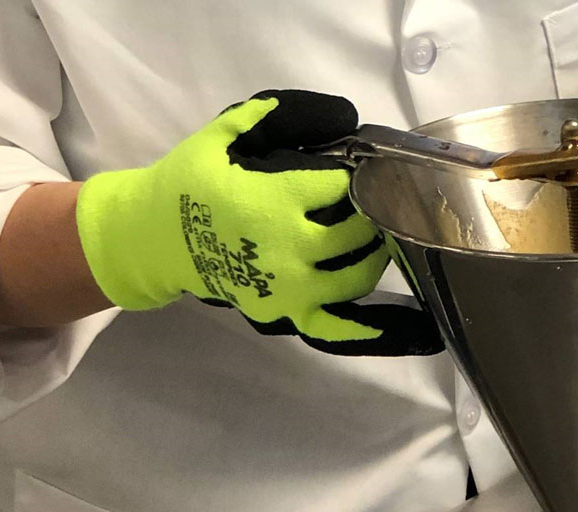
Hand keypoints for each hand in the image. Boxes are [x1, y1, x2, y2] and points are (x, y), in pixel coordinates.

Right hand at [76, 90, 440, 355]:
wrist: (153, 237)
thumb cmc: (192, 180)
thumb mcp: (228, 131)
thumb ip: (284, 114)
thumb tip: (347, 116)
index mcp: (273, 199)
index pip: (343, 185)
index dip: (359, 174)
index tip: (364, 167)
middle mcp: (288, 247)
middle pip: (359, 230)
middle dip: (373, 211)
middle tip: (376, 199)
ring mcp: (289, 287)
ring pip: (359, 274)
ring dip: (375, 252)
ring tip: (379, 235)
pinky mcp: (285, 313)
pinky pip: (340, 328)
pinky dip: (380, 330)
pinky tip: (423, 330)